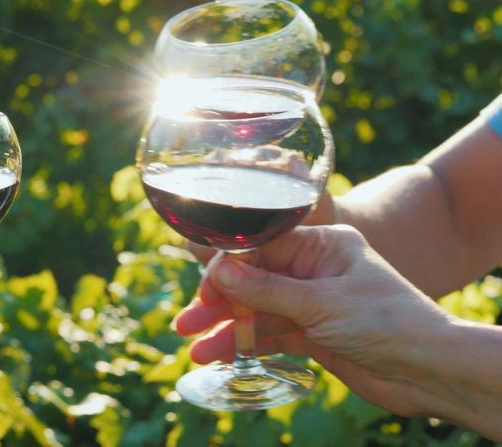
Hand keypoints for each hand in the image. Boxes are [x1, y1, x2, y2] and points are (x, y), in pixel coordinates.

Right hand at [174, 225, 456, 416]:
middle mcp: (314, 269)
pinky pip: (271, 334)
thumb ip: (266, 290)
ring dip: (227, 328)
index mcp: (323, 244)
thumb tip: (217, 272)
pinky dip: (247, 344)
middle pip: (254, 280)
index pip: (261, 247)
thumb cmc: (386, 321)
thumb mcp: (321, 303)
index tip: (202, 289)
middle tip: (187, 321)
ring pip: (258, 311)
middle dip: (219, 301)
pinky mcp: (313, 332)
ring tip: (193, 346)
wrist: (428, 371)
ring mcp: (313, 301)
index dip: (227, 267)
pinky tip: (219, 353)